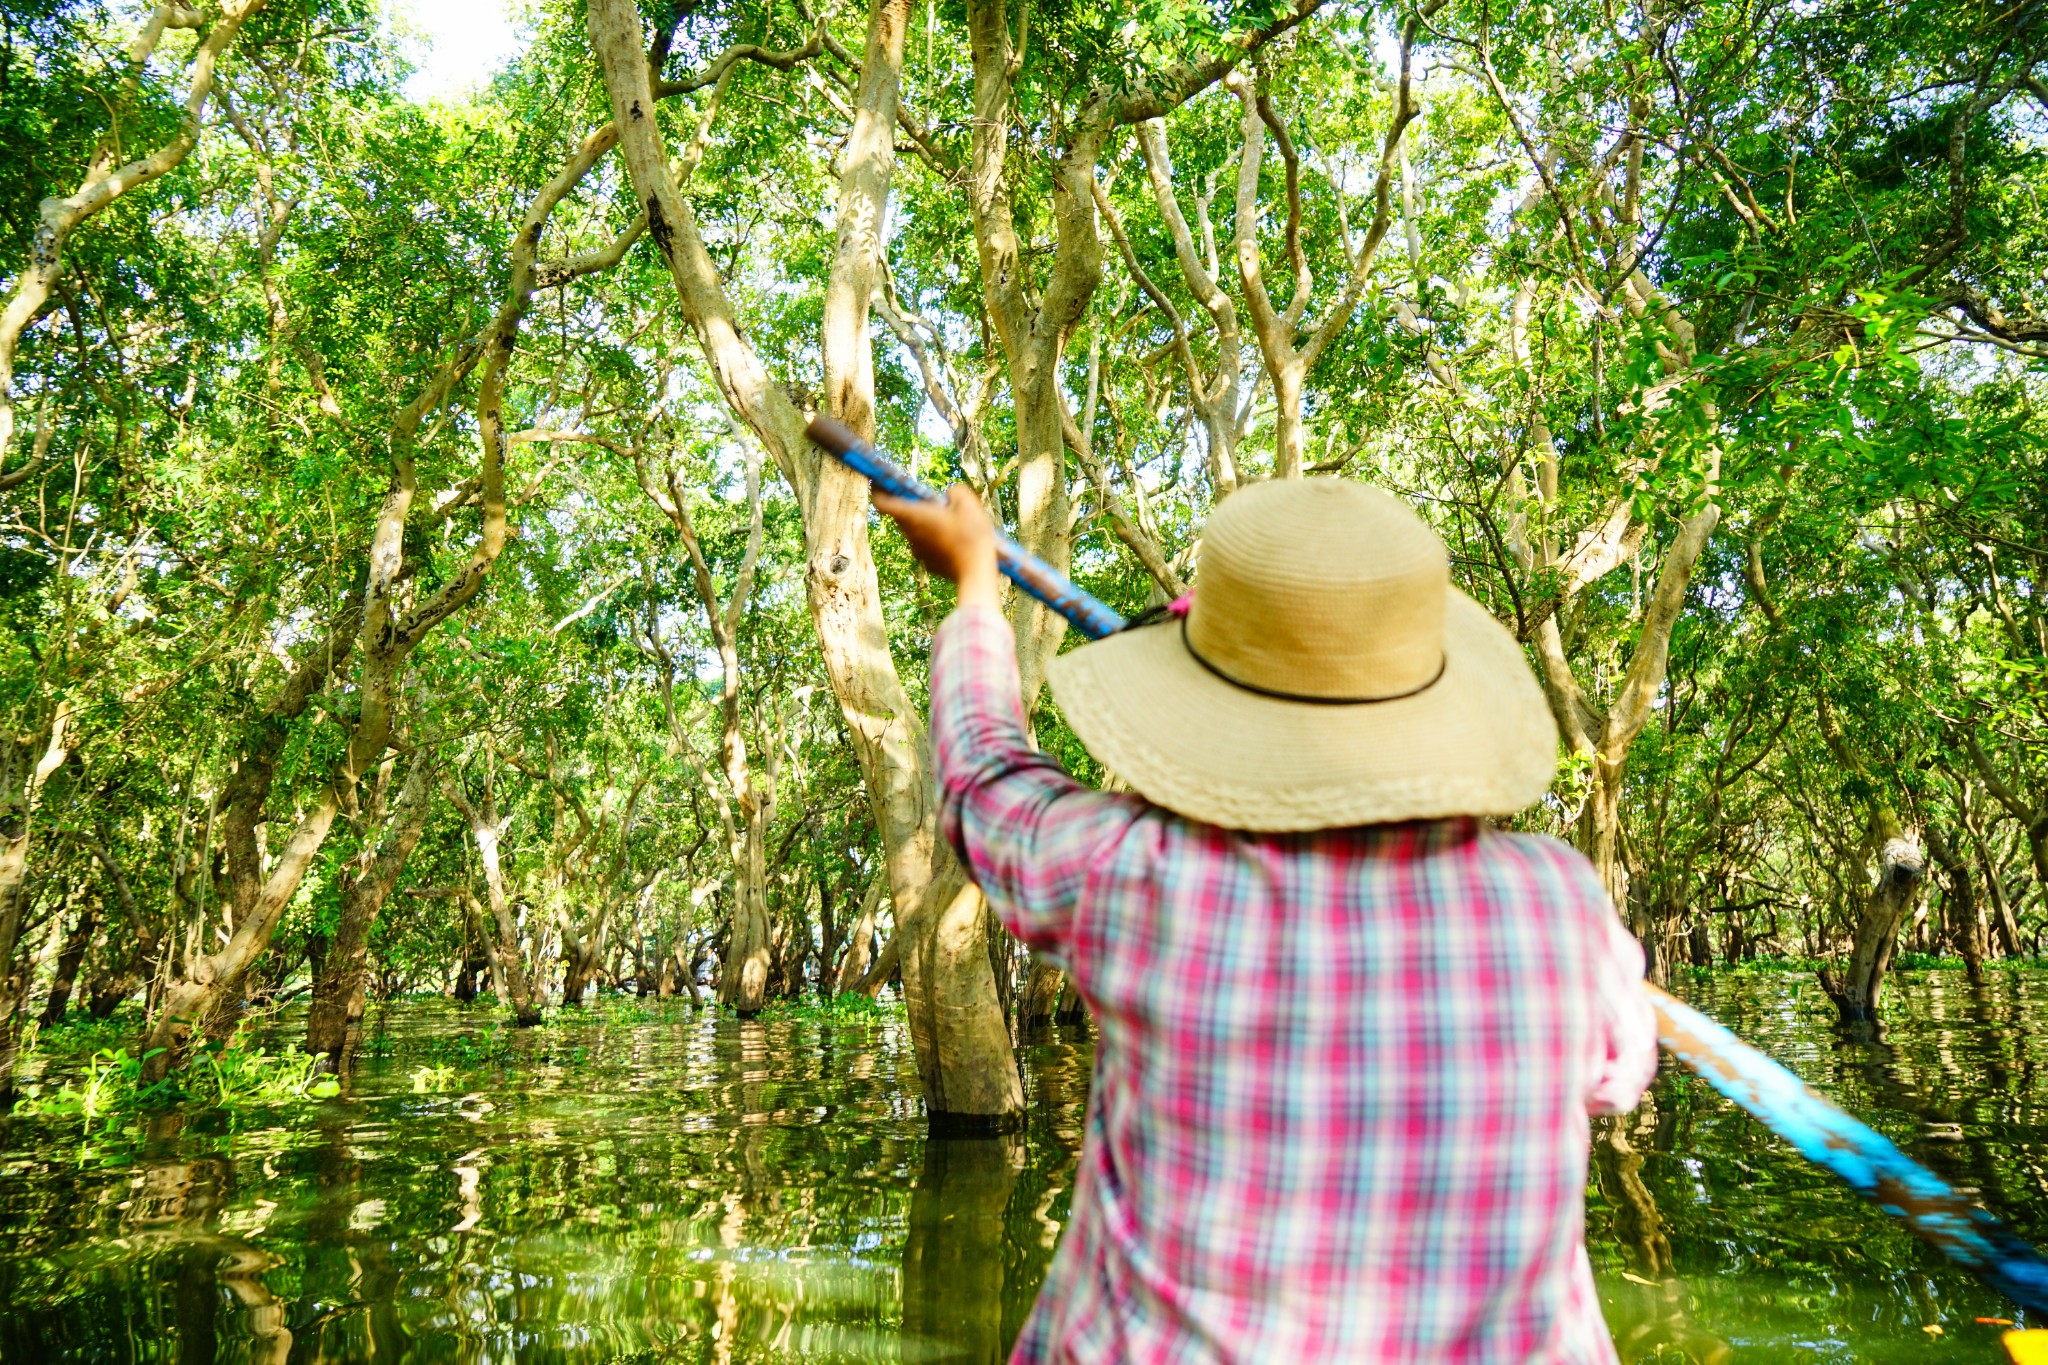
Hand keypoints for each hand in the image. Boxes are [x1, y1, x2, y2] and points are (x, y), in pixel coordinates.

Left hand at [873, 484, 999, 607]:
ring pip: (915, 530)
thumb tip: (949, 495)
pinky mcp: (928, 563)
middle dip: (911, 505)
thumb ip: (954, 491)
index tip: (881, 482)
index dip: (878, 490)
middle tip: (929, 499)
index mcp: (914, 516)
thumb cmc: (971, 535)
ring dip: (925, 522)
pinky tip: (954, 538)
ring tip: (948, 520)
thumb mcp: (967, 503)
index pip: (882, 502)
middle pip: (900, 515)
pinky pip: (925, 545)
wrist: (977, 571)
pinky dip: (934, 538)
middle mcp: (910, 534)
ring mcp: (918, 551)